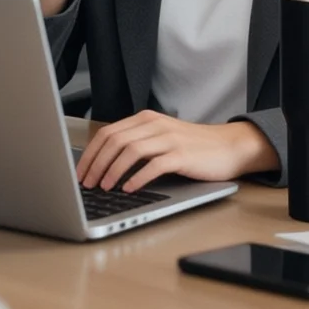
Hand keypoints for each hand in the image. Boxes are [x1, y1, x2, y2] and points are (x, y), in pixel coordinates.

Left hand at [76, 111, 278, 192]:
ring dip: (112, 170)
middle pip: (115, 140)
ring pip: (131, 150)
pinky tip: (129, 189)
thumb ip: (138, 143)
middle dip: (95, 163)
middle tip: (86, 183)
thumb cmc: (194, 147)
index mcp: (146, 119)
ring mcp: (169, 138)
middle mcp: (155, 125)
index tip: (79, 172)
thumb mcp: (162, 138)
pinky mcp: (182, 155)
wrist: (229, 146)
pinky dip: (138, 177)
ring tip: (103, 187)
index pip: (108, 132)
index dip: (90, 153)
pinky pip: (154, 165)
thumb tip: (105, 164)